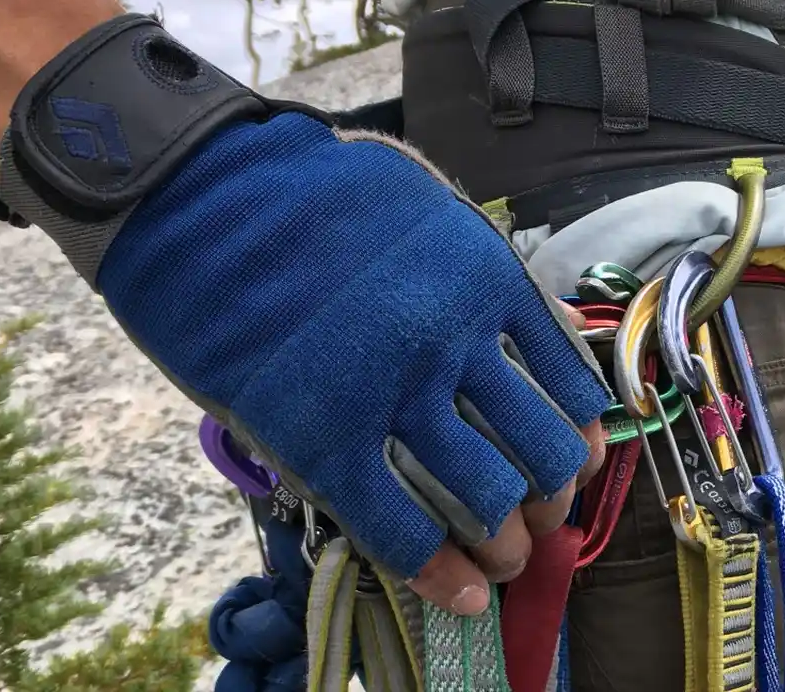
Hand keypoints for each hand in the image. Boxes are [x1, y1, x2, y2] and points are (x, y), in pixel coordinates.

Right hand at [2, 111, 613, 615]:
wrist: (202, 196)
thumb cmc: (310, 192)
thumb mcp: (426, 205)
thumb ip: (481, 268)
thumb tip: (528, 328)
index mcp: (487, 279)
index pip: (570, 383)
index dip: (582, 437)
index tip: (578, 462)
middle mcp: (454, 340)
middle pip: (542, 447)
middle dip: (552, 498)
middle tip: (540, 518)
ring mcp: (391, 392)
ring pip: (486, 494)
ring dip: (506, 542)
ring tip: (504, 561)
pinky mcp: (323, 437)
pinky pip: (398, 525)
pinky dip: (438, 571)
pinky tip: (462, 592)